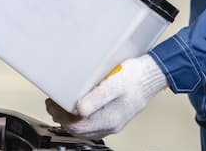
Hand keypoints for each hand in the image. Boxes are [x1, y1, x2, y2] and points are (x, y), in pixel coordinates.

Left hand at [45, 54, 167, 138]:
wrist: (151, 76)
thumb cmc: (135, 77)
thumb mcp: (113, 84)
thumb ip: (95, 98)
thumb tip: (79, 109)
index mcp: (109, 119)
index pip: (77, 126)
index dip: (60, 116)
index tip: (53, 104)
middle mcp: (111, 124)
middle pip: (79, 129)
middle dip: (62, 117)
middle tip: (53, 104)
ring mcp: (113, 122)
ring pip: (85, 129)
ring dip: (70, 119)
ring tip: (61, 105)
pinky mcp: (114, 117)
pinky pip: (93, 125)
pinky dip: (81, 118)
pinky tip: (77, 109)